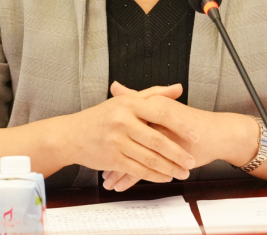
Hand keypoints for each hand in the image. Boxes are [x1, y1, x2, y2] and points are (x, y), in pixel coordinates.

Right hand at [65, 81, 198, 189]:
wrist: (72, 134)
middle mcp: (122, 121)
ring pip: (149, 158)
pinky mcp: (112, 159)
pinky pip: (137, 170)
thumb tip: (178, 88)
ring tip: (183, 172)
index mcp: (129, 104)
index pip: (161, 113)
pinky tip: (165, 177)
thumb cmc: (101, 116)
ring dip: (169, 168)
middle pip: (157, 139)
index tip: (195, 135)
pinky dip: (154, 175)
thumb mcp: (126, 100)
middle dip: (178, 153)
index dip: (180, 125)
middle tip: (191, 160)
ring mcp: (116, 141)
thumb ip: (154, 94)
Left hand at [102, 82, 258, 191]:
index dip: (109, 134)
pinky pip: (144, 170)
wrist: (217, 133)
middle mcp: (156, 122)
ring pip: (133, 158)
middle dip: (110, 156)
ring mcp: (162, 141)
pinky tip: (120, 185)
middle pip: (126, 141)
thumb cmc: (190, 120)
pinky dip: (130, 179)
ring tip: (107, 179)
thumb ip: (137, 96)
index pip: (125, 123)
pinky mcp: (169, 157)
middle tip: (98, 166)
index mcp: (153, 107)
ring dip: (118, 171)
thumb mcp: (162, 104)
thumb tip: (115, 86)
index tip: (96, 143)